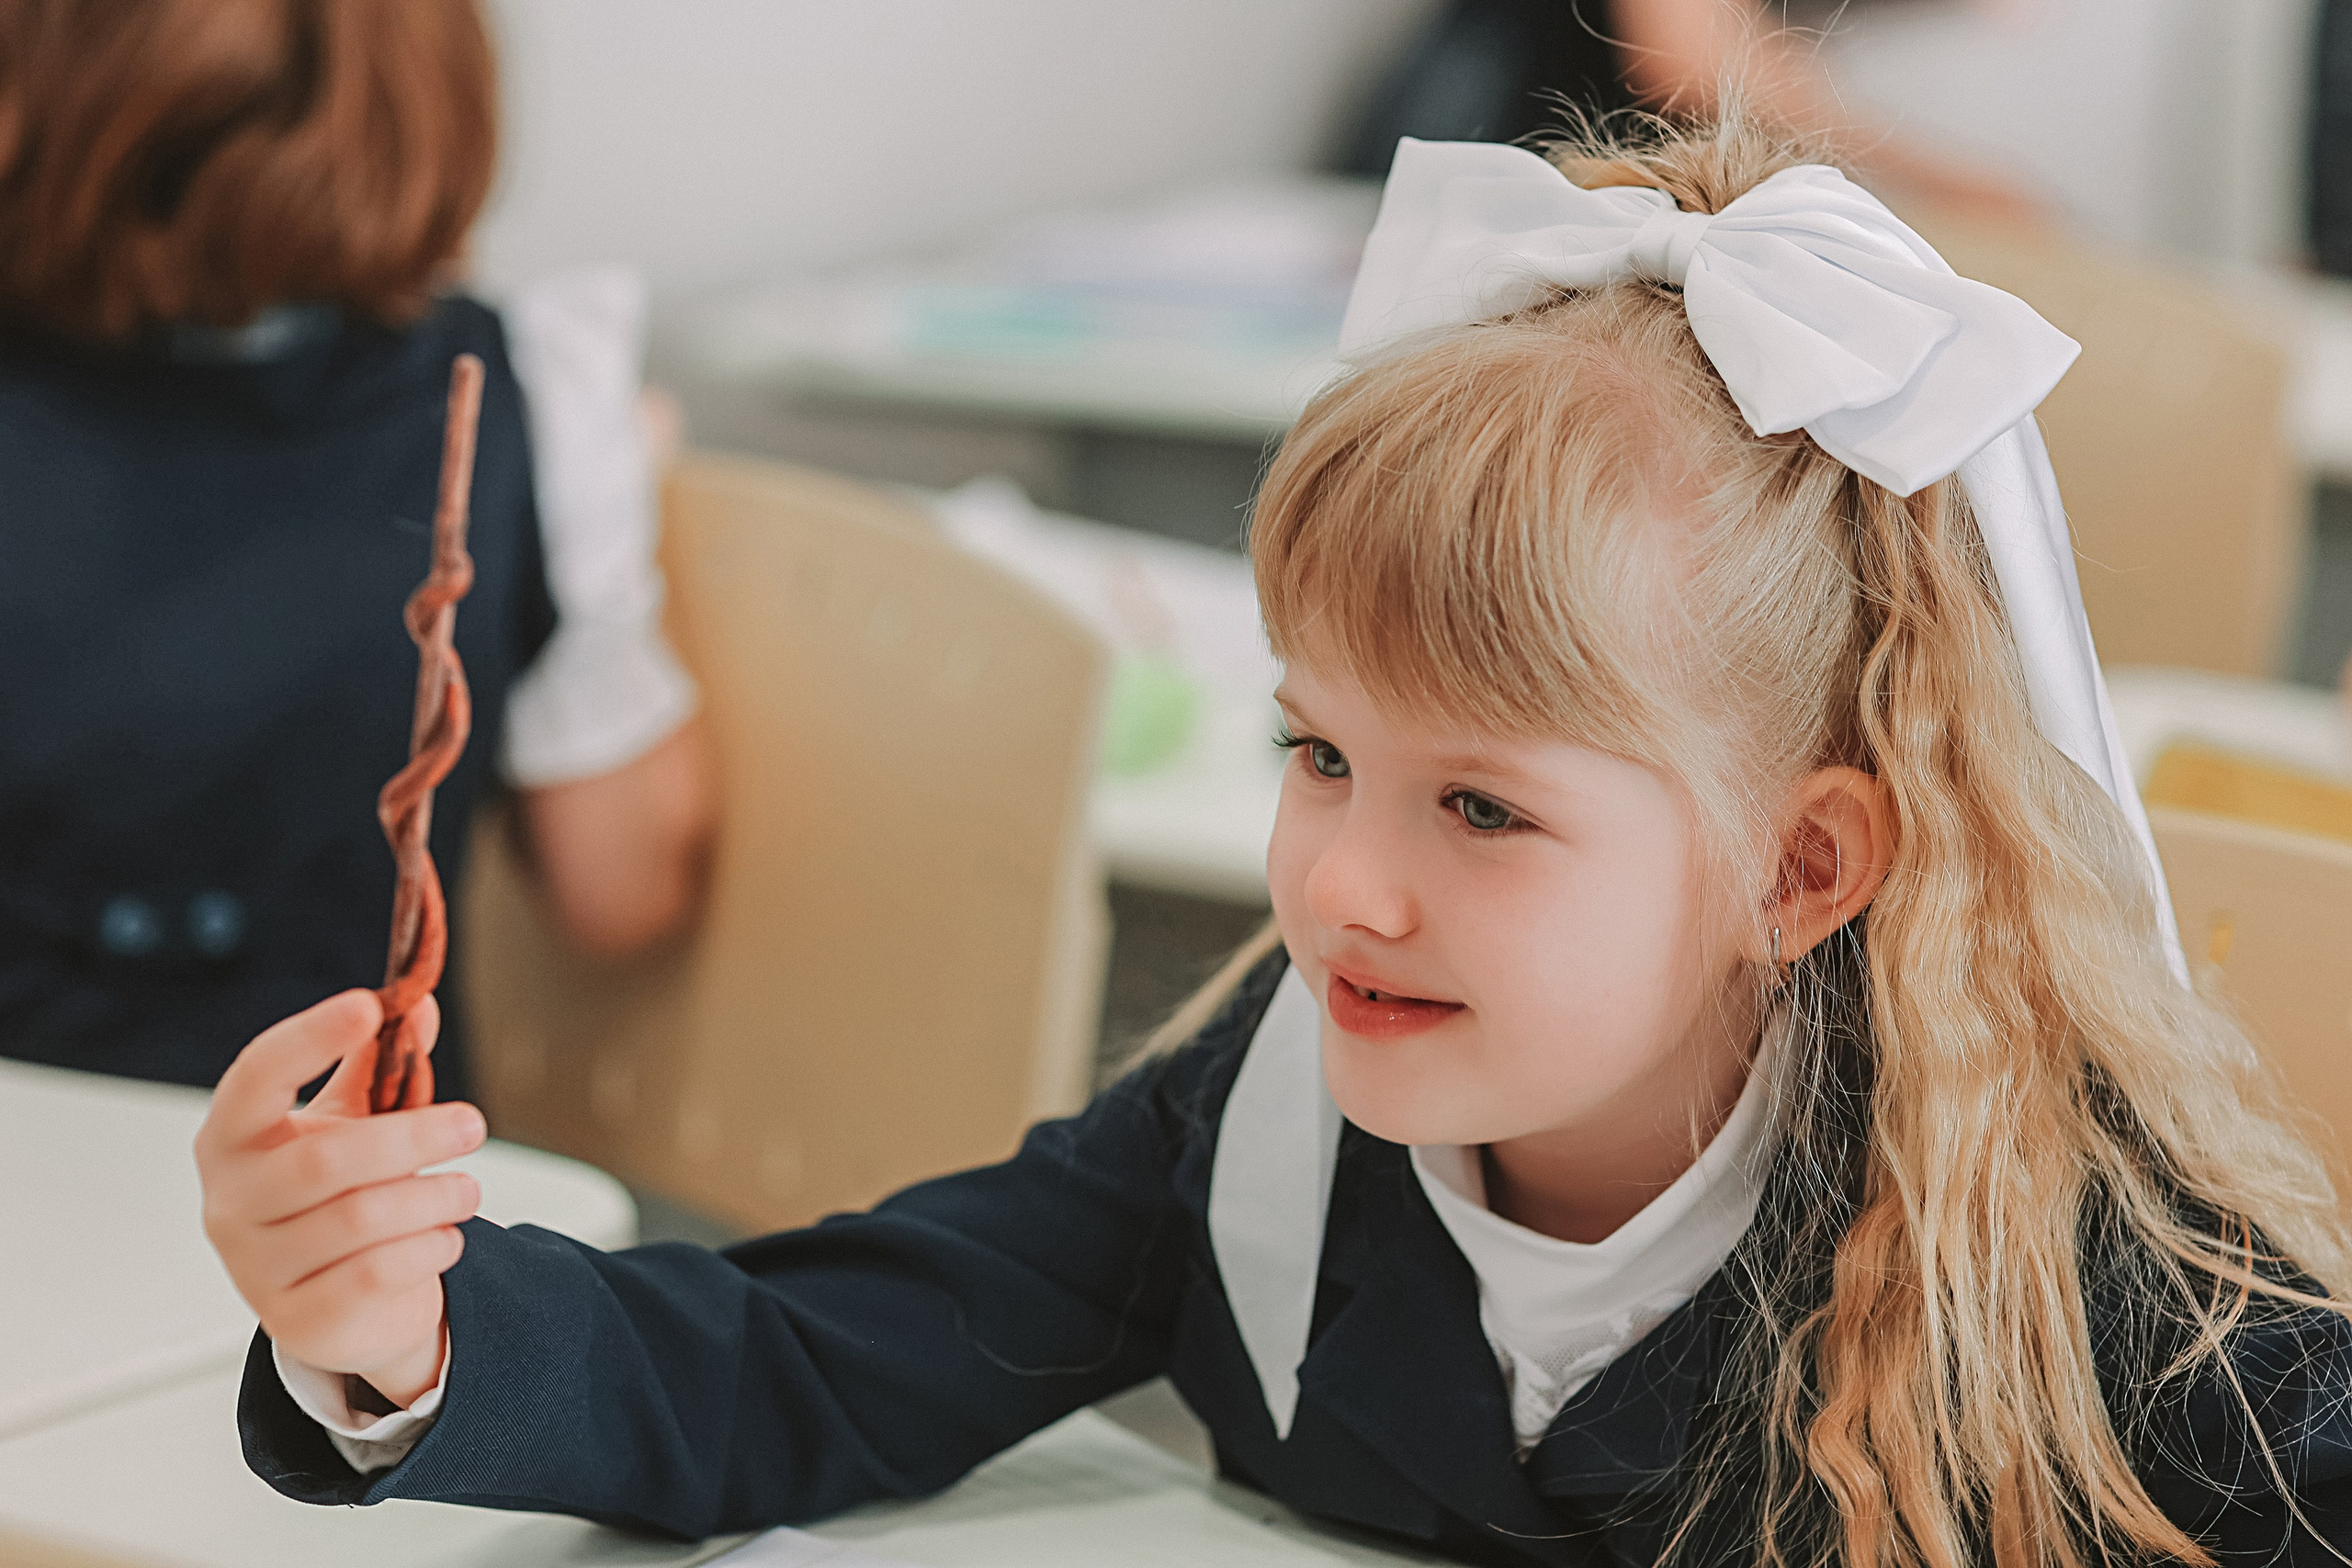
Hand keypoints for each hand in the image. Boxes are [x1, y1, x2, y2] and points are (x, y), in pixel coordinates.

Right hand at [196, 990, 484, 1407]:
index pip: (255, 1077)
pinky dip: (428, 1248)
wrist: (336, 1304)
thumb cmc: (338, 1194)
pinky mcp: (299, 1321)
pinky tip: (448, 1236)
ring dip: (432, 1197)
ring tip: (468, 1189)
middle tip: (473, 1125)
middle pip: (325, 1160)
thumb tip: (418, 1001)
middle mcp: (230, 1204)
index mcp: (231, 1140)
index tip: (369, 1005)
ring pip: (358, 1220)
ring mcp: (256, 1269)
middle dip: (412, 1138)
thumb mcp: (350, 1124)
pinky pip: (375, 1275)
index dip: (308, 1037)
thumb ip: (379, 1065)